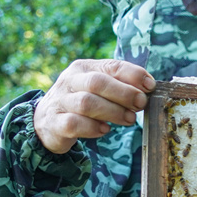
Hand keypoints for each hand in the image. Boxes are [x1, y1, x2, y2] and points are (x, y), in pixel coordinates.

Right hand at [34, 59, 154, 153]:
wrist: (46, 121)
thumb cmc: (81, 102)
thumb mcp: (98, 89)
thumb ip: (119, 85)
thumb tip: (148, 88)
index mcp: (84, 68)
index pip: (111, 66)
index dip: (133, 75)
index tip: (150, 86)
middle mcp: (70, 81)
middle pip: (98, 82)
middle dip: (124, 93)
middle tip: (141, 104)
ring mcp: (60, 101)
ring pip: (87, 103)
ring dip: (113, 112)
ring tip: (129, 119)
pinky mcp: (54, 123)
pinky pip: (74, 124)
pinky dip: (92, 128)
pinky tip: (105, 130)